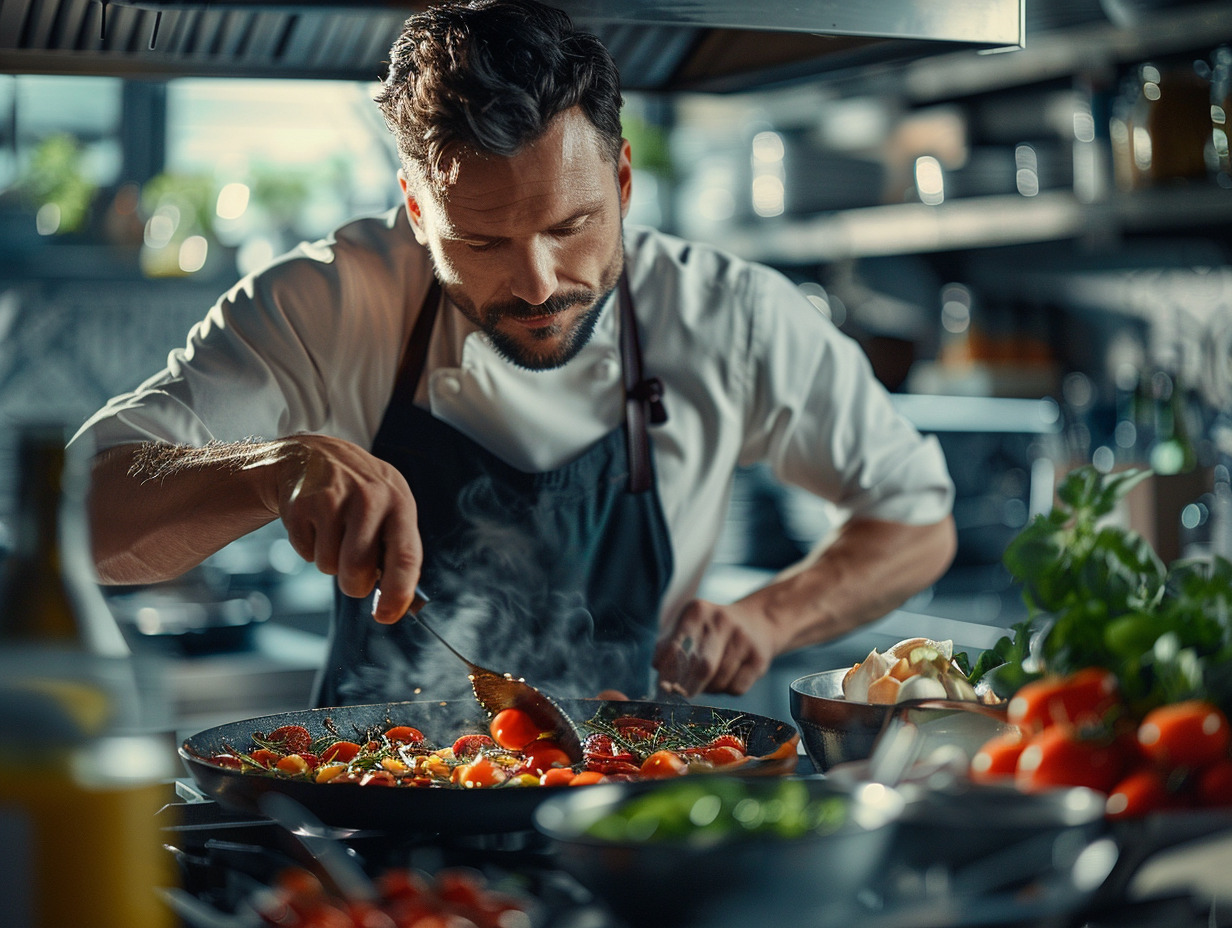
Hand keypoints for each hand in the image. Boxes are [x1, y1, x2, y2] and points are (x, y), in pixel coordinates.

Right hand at [273, 434, 422, 623]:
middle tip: (353, 571)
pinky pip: (305, 553)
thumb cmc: (362, 495)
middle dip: (354, 584)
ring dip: (329, 561)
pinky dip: (309, 548)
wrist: (315, 456)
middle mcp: (369, 498)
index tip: (387, 616)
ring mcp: (333, 499)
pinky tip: (315, 522)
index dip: (398, 594)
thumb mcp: (390, 509)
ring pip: (329, 566)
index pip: (406, 556)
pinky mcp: (301, 505)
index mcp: (400, 503)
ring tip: (334, 531)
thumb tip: (402, 605)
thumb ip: (397, 551)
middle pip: (358, 570)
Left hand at [652, 599, 775, 696]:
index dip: (668, 669)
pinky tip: (727, 678)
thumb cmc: (712, 629)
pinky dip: (726, 690)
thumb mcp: (690, 625)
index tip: (663, 686)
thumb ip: (669, 644)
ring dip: (708, 689)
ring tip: (707, 681)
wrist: (758, 621)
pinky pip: (736, 688)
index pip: (677, 644)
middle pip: (702, 667)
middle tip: (680, 696)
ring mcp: (743, 639)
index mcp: (698, 611)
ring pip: (719, 681)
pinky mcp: (759, 658)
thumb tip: (657, 668)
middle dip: (688, 687)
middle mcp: (722, 621)